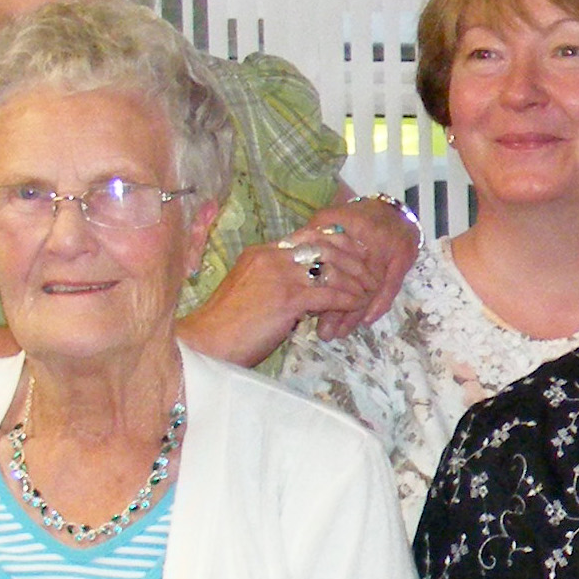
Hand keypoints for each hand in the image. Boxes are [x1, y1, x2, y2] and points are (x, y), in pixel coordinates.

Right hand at [180, 231, 390, 364]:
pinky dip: (348, 300)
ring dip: (355, 281)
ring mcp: (280, 276)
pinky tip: (357, 306)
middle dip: (353, 259)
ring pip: (331, 269)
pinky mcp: (288, 298)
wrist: (209, 341)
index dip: (337, 243)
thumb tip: (310, 291)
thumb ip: (279, 283)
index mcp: (262, 253)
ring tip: (368, 292)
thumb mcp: (254, 292)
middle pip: (325, 247)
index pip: (308, 237)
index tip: (356, 253)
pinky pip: (330, 294)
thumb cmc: (229, 324)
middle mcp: (272, 258)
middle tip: (370, 272)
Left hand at [300, 194, 420, 335]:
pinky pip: (391, 285)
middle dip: (333, 308)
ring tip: (339, 333)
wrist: (392, 211)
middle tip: (323, 331)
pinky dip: (379, 304)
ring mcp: (386, 245)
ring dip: (353, 312)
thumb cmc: (353, 218)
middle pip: (346, 277)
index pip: (325, 260)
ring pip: (367, 286)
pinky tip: (366, 321)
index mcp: (339, 222)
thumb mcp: (326, 221)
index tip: (303, 309)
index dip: (314, 287)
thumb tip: (285, 265)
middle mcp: (364, 233)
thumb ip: (307, 240)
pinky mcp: (403, 255)